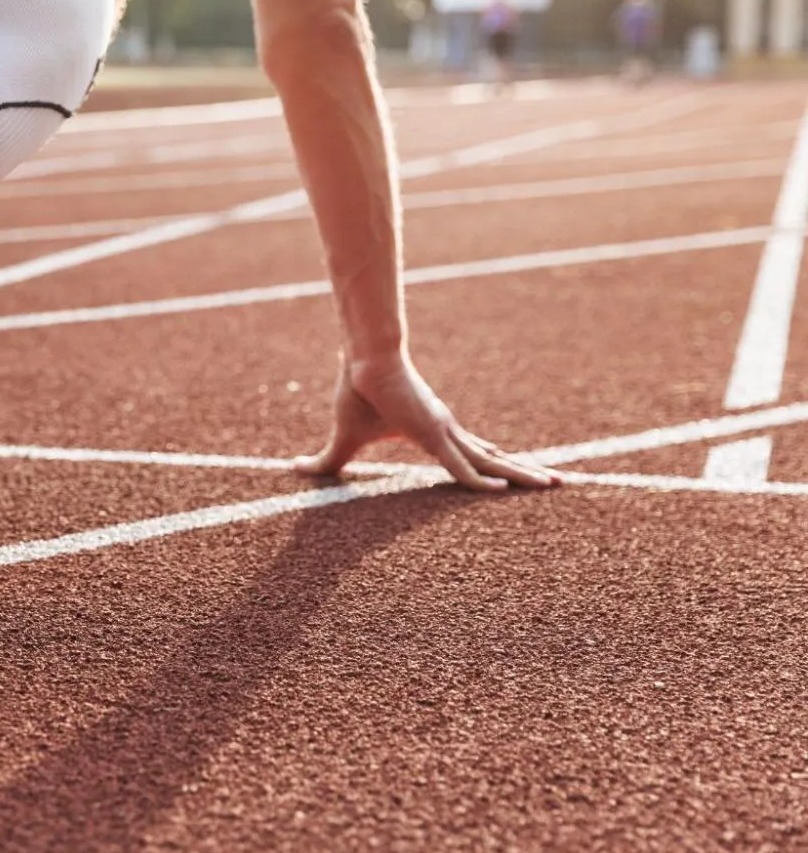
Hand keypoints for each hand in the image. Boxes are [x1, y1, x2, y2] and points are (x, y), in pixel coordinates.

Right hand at [293, 352, 560, 490]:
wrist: (364, 360)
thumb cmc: (357, 393)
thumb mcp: (344, 440)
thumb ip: (325, 462)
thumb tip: (293, 470)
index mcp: (434, 432)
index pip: (473, 455)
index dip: (495, 468)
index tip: (516, 480)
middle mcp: (448, 433)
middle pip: (496, 458)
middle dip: (527, 472)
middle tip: (559, 484)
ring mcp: (444, 433)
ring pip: (491, 462)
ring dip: (523, 475)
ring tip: (558, 485)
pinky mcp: (431, 434)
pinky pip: (459, 465)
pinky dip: (478, 480)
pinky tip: (499, 491)